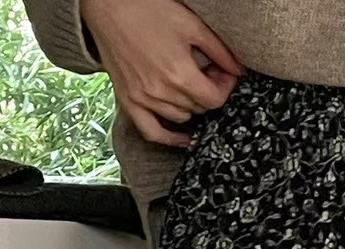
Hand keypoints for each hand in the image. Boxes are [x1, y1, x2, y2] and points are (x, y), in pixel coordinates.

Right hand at [81, 0, 241, 147]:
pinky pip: (152, 132)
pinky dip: (169, 138)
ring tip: (189, 84)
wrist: (106, 5)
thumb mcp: (191, 24)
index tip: (225, 74)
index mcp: (179, 74)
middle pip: (199, 107)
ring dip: (190, 105)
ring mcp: (143, 99)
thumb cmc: (147, 9)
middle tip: (207, 73)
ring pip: (180, 117)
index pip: (215, 99)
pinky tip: (184, 138)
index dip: (225, 87)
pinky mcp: (128, 101)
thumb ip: (219, 51)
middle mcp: (161, 92)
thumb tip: (238, 71)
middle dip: (208, 91)